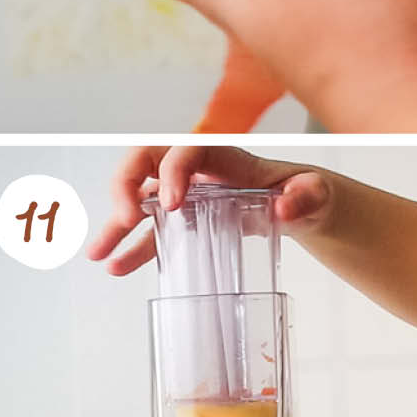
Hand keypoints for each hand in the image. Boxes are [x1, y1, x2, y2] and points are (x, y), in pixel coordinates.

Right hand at [86, 146, 331, 274]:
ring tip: (99, 253)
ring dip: (117, 223)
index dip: (172, 171)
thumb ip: (306, 197)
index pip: (188, 150)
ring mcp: (191, 193)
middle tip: (123, 218)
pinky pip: (154, 229)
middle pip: (148, 162)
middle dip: (127, 185)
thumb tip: (284, 207)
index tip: (172, 204)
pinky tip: (118, 267)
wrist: (308, 207)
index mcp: (229, 159)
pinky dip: (135, 246)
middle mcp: (202, 171)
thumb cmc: (310, 194)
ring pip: (142, 198)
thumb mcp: (318, 195)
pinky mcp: (190, 218)